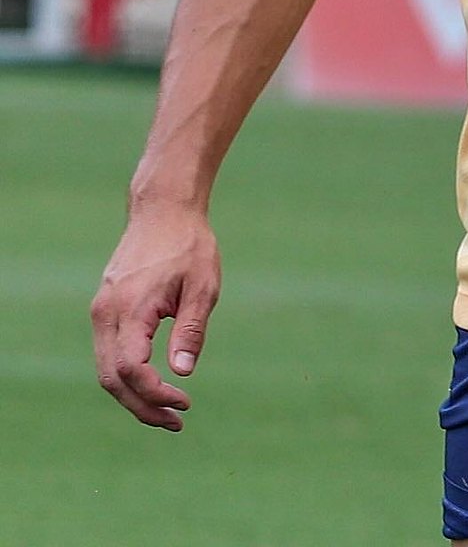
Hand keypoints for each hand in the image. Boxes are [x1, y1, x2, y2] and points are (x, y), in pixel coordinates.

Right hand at [91, 206, 221, 431]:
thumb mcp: (203, 285)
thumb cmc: (189, 245)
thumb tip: (183, 373)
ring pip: (106, 369)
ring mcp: (101, 310)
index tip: (184, 402)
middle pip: (111, 378)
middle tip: (175, 421)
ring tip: (168, 409)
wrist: (163, 210)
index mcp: (131, 308)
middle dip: (141, 406)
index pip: (130, 369)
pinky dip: (127, 375)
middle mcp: (106, 313)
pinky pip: (109, 352)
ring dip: (133, 395)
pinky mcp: (104, 308)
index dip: (154, 394)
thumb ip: (191, 329)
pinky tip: (153, 383)